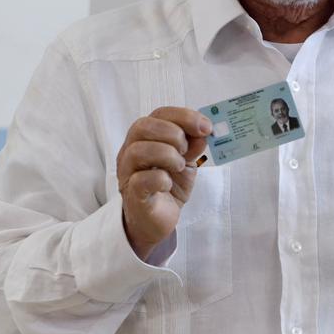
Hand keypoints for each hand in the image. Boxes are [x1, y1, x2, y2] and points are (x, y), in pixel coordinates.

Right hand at [117, 107, 211, 259]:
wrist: (159, 219)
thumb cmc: (169, 185)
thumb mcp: (186, 160)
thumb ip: (193, 144)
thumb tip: (203, 132)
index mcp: (145, 138)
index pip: (159, 114)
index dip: (184, 116)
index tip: (205, 127)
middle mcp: (131, 150)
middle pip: (143, 126)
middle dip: (172, 134)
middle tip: (186, 150)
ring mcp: (128, 172)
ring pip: (138, 151)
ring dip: (167, 155)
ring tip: (179, 166)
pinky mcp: (133, 194)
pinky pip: (141, 180)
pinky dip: (160, 178)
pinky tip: (168, 183)